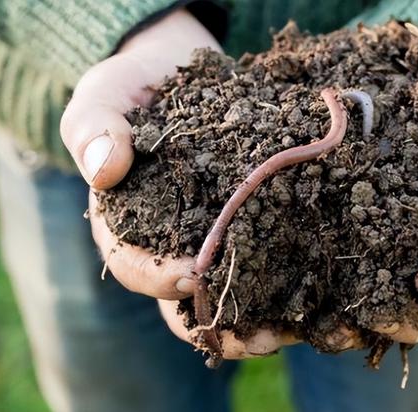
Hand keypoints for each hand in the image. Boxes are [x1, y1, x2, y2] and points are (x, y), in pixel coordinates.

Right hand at [62, 10, 293, 357]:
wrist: (178, 69)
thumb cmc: (134, 87)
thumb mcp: (104, 97)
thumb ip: (94, 128)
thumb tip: (103, 171)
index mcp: (128, 226)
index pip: (136, 267)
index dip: (160, 279)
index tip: (192, 275)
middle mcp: (172, 242)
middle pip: (190, 301)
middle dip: (224, 323)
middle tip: (262, 337)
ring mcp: (215, 234)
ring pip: (235, 290)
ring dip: (265, 316)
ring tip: (300, 327)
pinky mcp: (253, 216)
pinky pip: (270, 254)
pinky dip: (293, 276)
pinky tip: (323, 289)